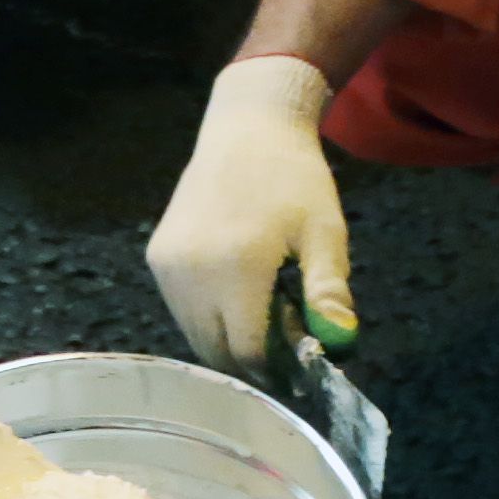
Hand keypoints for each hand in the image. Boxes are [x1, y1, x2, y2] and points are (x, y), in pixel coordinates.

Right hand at [147, 55, 353, 365]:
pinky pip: (182, 311)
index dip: (278, 370)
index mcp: (236, 268)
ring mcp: (167, 267)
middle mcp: (191, 272)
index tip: (302, 369)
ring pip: (196, 336)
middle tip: (286, 341)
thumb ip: (328, 290)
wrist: (247, 128)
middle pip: (217, 352)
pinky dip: (208, 318)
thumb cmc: (295, 180)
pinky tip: (237, 293)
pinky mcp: (157, 258)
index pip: (249, 352)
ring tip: (264, 311)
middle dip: (253, 360)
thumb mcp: (324, 232)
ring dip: (228, 340)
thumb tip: (342, 343)